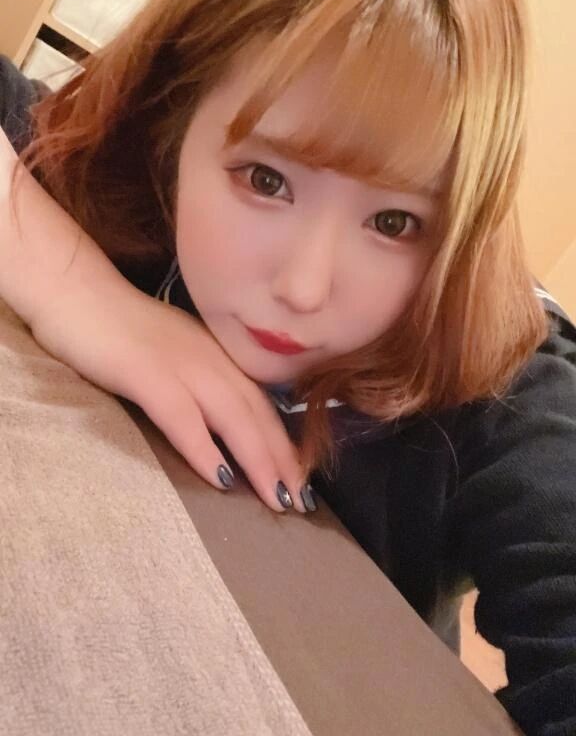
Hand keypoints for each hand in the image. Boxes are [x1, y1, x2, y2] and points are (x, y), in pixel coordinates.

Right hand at [32, 272, 309, 512]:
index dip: (285, 445)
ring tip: (278, 499)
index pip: (262, 405)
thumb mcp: (176, 354)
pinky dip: (205, 448)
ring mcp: (180, 363)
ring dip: (259, 461)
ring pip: (232, 417)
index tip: (302, 481)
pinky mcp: (144, 372)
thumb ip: (202, 381)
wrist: (76, 290)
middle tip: (303, 502)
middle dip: (284, 461)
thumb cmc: (122, 328)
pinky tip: (222, 479)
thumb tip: (225, 424)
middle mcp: (210, 359)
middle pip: (257, 415)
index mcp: (218, 356)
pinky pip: (182, 415)